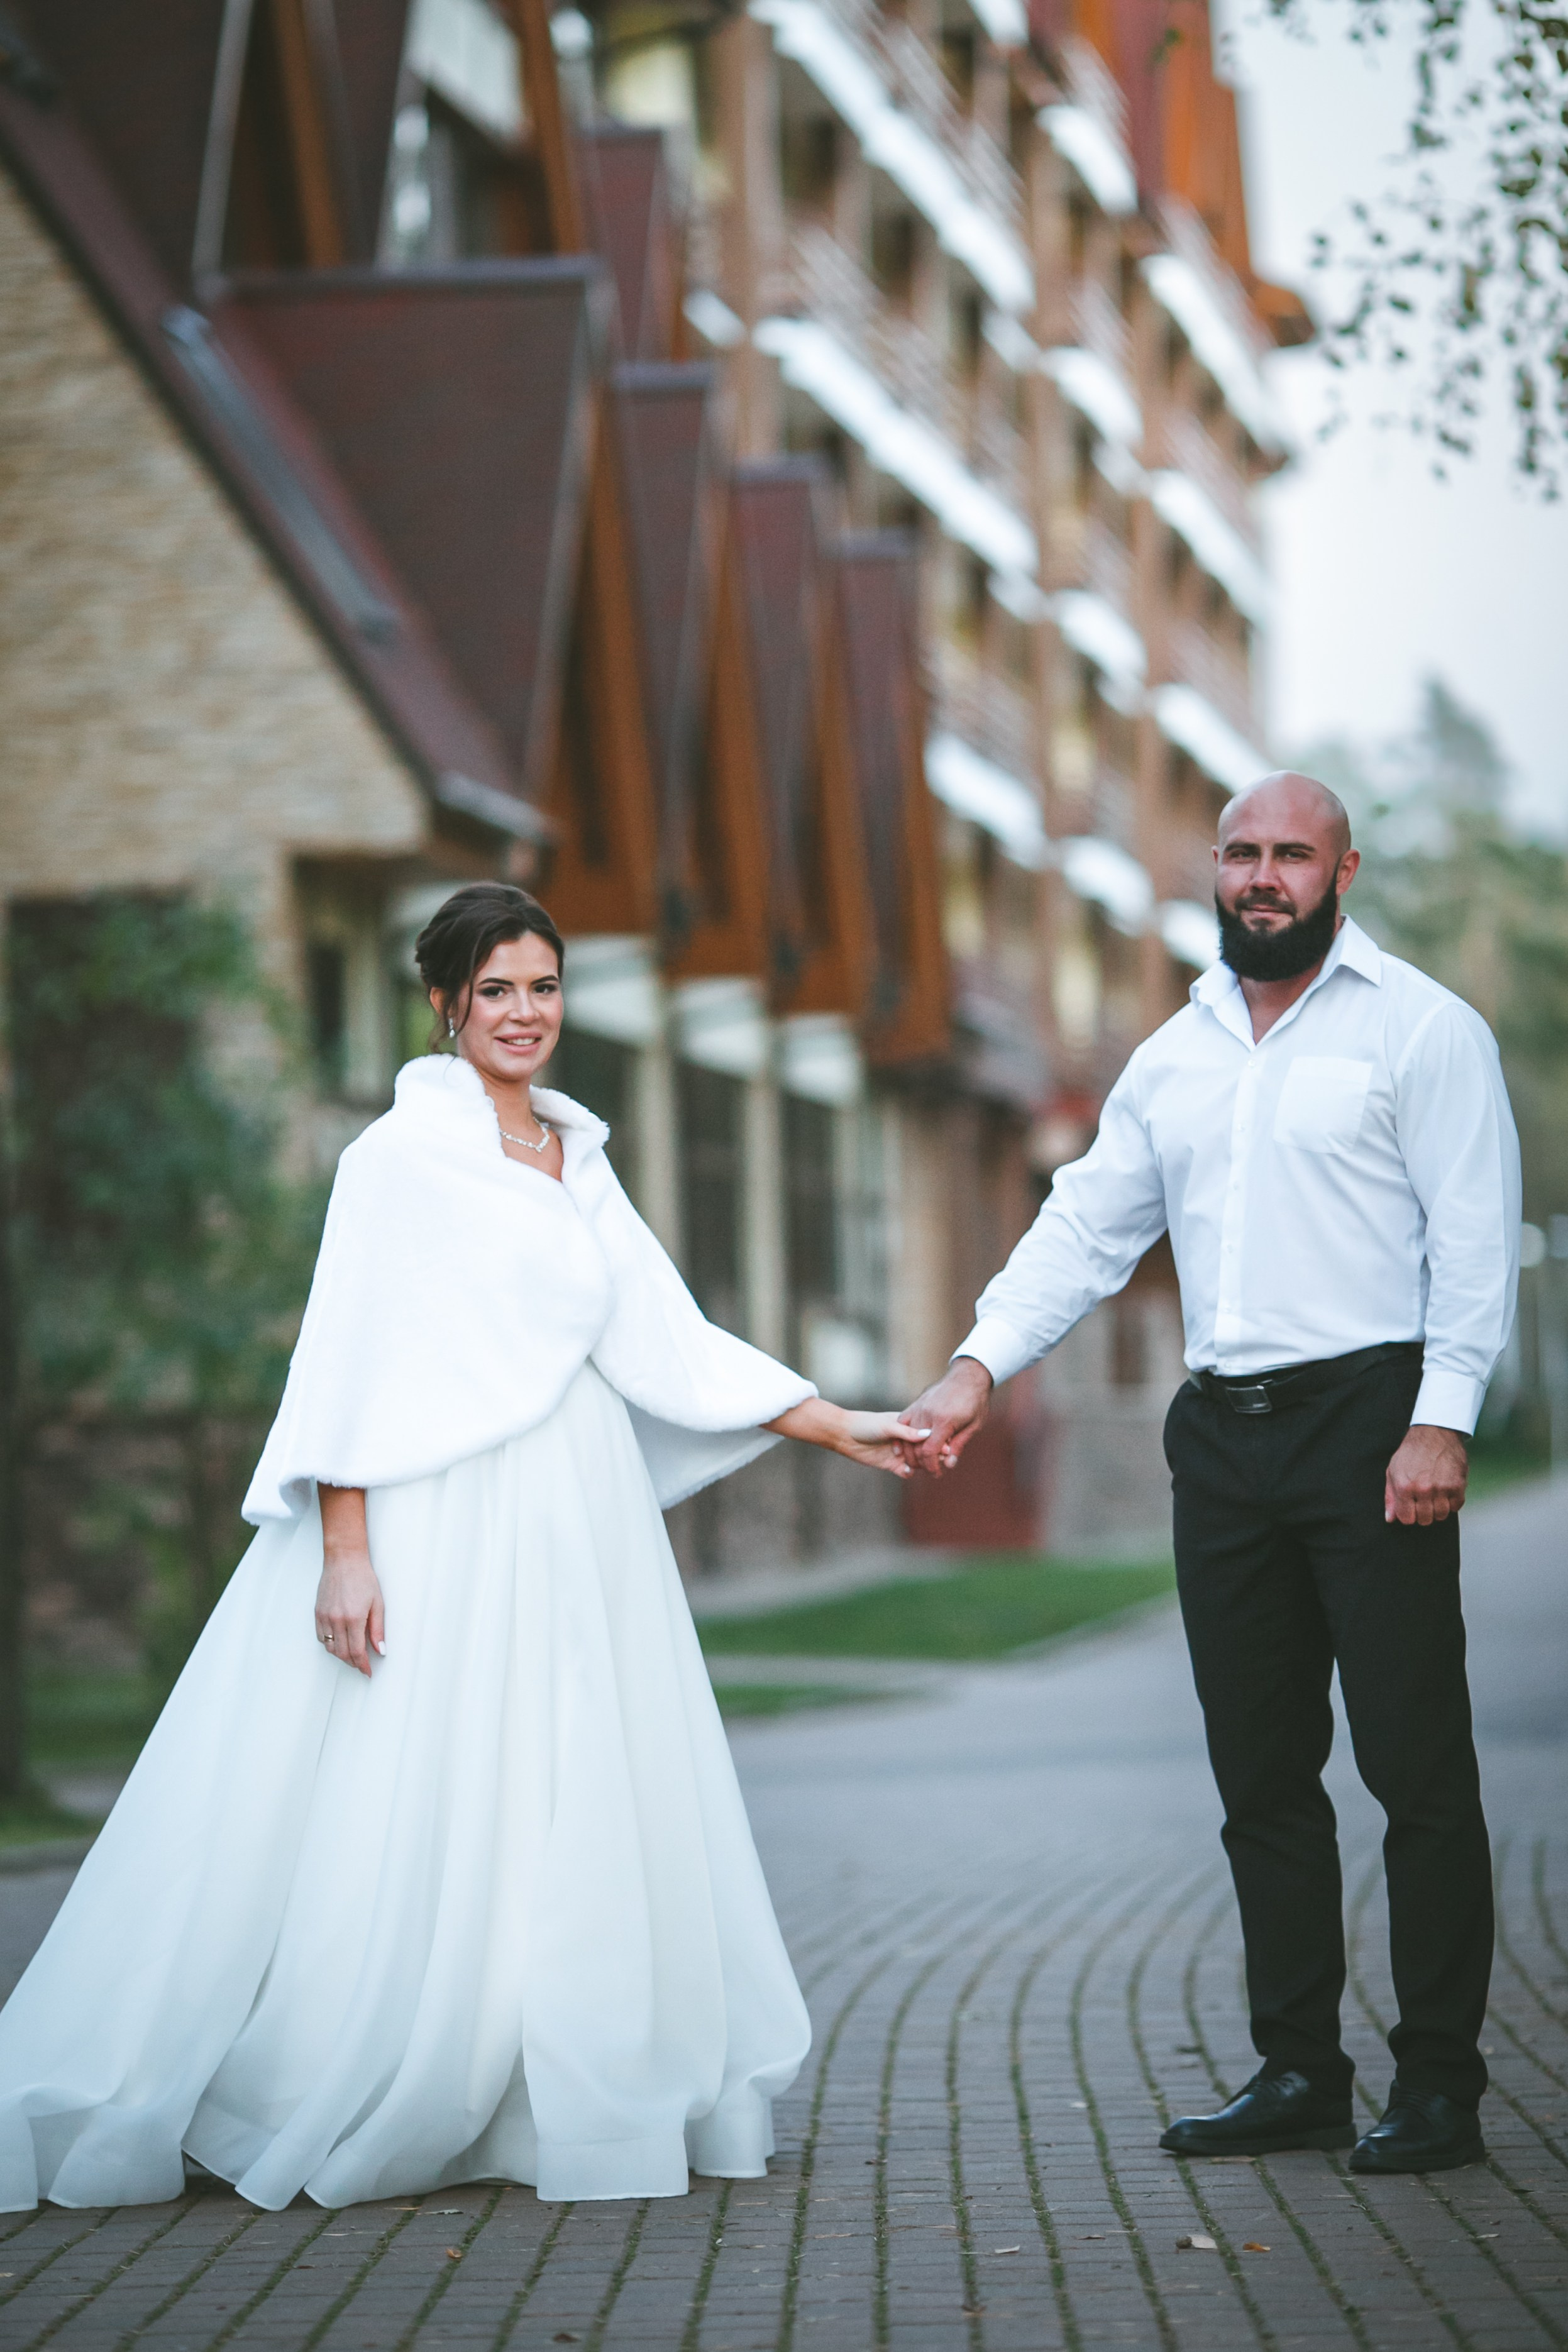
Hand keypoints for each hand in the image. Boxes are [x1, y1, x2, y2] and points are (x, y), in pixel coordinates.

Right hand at [314, 1543, 385, 1674]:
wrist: (344, 1559)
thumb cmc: (362, 1578)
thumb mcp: (377, 1603)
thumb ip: (378, 1629)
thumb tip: (380, 1650)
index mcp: (354, 1618)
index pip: (357, 1652)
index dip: (363, 1665)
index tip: (367, 1672)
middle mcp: (336, 1620)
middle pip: (342, 1653)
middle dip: (353, 1663)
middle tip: (362, 1665)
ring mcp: (325, 1616)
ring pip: (330, 1648)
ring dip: (341, 1656)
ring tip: (352, 1656)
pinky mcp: (317, 1613)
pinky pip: (320, 1637)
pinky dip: (330, 1644)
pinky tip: (339, 1643)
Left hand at [825, 1407, 932, 1475]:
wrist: (845, 1434)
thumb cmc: (866, 1424)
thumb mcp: (888, 1426)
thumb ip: (907, 1432)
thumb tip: (929, 1435)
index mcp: (908, 1426)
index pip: (928, 1434)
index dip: (937, 1440)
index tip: (946, 1447)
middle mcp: (906, 1439)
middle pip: (926, 1449)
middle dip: (934, 1455)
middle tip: (942, 1460)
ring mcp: (900, 1453)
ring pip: (918, 1462)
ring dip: (923, 1465)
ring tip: (925, 1467)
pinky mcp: (891, 1465)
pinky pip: (906, 1472)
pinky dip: (909, 1473)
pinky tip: (907, 1471)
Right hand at [906, 1358, 992, 1475]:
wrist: (968, 1376)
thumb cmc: (975, 1401)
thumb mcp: (974, 1426)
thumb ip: (959, 1445)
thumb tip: (949, 1464)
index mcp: (944, 1421)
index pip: (930, 1451)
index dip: (931, 1466)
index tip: (937, 1474)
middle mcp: (928, 1414)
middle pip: (916, 1446)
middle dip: (921, 1463)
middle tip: (929, 1469)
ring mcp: (920, 1407)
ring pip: (906, 1435)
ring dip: (911, 1451)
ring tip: (920, 1460)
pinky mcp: (917, 1402)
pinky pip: (903, 1420)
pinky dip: (902, 1434)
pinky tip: (905, 1444)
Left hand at [1384, 1424, 1467, 1525]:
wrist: (1434, 1432)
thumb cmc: (1412, 1451)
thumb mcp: (1393, 1470)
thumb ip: (1391, 1497)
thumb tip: (1390, 1518)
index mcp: (1404, 1486)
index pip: (1407, 1519)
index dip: (1408, 1515)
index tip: (1411, 1508)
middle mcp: (1423, 1489)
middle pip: (1425, 1520)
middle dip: (1423, 1513)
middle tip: (1423, 1501)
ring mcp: (1442, 1488)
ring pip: (1442, 1515)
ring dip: (1438, 1509)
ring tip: (1434, 1496)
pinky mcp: (1458, 1484)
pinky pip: (1456, 1506)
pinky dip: (1452, 1502)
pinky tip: (1446, 1492)